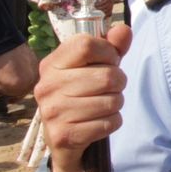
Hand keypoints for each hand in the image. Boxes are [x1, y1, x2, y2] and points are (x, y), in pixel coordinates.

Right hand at [33, 24, 131, 171]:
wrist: (64, 141)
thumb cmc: (82, 95)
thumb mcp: (94, 68)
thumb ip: (111, 48)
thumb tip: (123, 30)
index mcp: (51, 64)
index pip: (87, 45)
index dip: (108, 52)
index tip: (109, 62)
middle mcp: (46, 86)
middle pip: (107, 76)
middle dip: (119, 83)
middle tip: (109, 90)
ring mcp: (52, 112)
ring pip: (113, 101)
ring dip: (116, 104)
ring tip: (102, 106)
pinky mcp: (64, 136)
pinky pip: (110, 123)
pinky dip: (112, 123)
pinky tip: (98, 123)